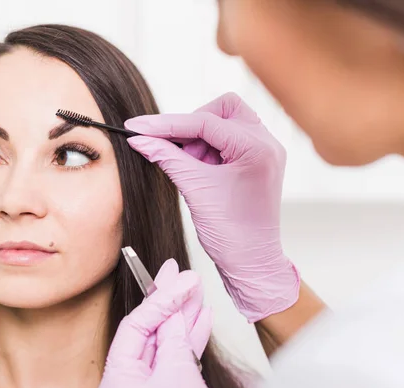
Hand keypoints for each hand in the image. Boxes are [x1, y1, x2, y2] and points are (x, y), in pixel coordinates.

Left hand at [98, 260, 214, 387]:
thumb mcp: (175, 374)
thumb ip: (174, 341)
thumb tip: (175, 316)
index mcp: (119, 377)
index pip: (137, 324)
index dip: (160, 298)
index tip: (180, 278)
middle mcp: (132, 381)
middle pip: (152, 330)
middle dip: (172, 301)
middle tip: (184, 276)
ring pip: (169, 343)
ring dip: (186, 316)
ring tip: (197, 292)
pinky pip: (181, 360)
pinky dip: (193, 339)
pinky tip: (202, 318)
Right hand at [125, 92, 299, 322]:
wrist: (251, 262)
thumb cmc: (232, 234)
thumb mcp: (195, 190)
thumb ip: (167, 158)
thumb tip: (140, 139)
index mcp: (257, 148)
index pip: (204, 122)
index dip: (166, 124)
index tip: (137, 127)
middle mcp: (266, 143)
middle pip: (222, 109)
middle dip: (192, 127)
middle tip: (176, 153)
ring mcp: (264, 151)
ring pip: (225, 121)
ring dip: (200, 139)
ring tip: (191, 168)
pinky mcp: (256, 161)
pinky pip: (229, 139)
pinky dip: (208, 148)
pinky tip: (197, 168)